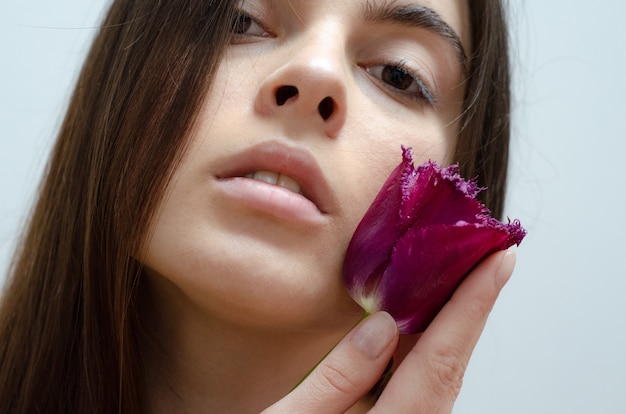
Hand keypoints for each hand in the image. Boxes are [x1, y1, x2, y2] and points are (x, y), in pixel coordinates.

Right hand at [263, 250, 515, 413]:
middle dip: (468, 308)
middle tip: (480, 257)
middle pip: (451, 367)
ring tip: (451, 278)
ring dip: (448, 328)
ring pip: (440, 379)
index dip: (472, 306)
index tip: (497, 262)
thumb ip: (338, 379)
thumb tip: (383, 328)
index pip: (440, 360)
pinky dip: (427, 353)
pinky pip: (423, 390)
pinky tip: (417, 327)